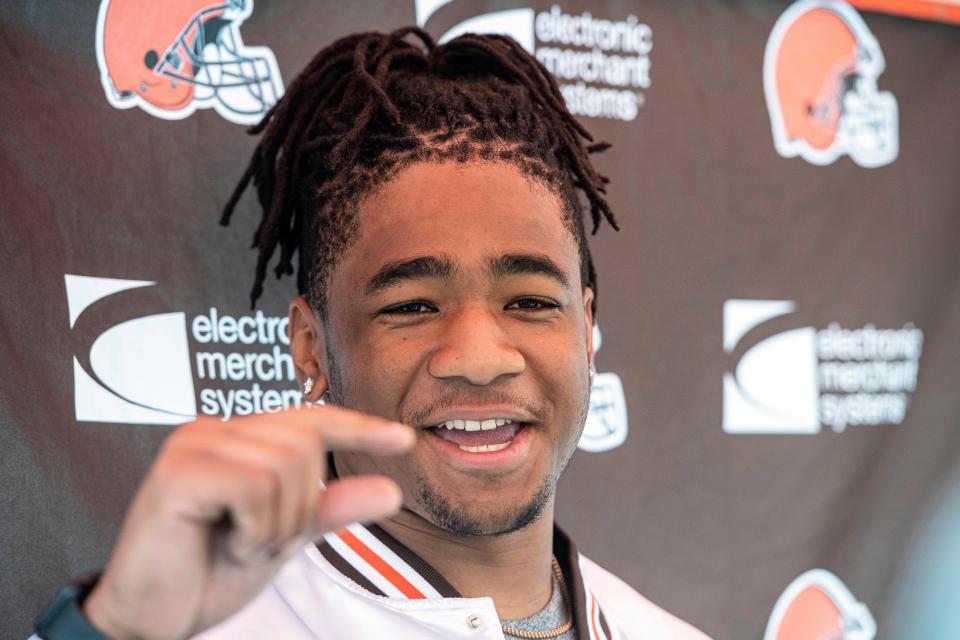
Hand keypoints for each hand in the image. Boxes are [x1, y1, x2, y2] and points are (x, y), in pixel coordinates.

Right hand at [82, 406, 413, 639]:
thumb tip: (390, 491)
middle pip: (306, 444)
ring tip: (238, 544)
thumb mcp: (284, 537)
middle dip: (299, 508)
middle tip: (257, 541)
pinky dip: (254, 527)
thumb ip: (331, 509)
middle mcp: (215, 430)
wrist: (151, 619)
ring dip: (275, 524)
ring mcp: (194, 443)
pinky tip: (225, 543)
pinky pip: (255, 485)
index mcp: (238, 439)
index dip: (359, 428)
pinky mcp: (179, 469)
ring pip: (285, 465)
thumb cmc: (207, 573)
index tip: (403, 439)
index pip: (311, 420)